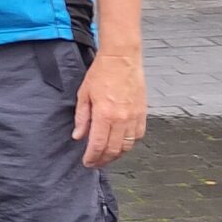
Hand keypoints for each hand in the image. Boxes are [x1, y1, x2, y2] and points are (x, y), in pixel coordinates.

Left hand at [73, 49, 145, 169]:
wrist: (122, 58)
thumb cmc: (102, 73)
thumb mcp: (84, 94)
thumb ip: (82, 118)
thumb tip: (78, 136)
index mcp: (104, 114)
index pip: (98, 145)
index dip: (92, 157)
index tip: (87, 162)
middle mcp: (121, 118)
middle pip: (113, 150)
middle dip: (103, 160)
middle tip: (96, 163)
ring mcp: (134, 117)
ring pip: (127, 146)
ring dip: (117, 155)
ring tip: (107, 156)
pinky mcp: (143, 113)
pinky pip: (138, 136)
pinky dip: (130, 144)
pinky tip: (121, 144)